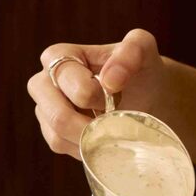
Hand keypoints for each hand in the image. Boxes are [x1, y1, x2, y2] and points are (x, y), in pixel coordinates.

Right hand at [26, 29, 164, 158]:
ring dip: (90, 138)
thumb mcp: (145, 49)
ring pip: (57, 135)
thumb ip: (132, 50)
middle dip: (87, 124)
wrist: (150, 96)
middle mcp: (45, 82)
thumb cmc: (142, 69)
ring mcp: (47, 109)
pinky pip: (62, 146)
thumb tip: (109, 80)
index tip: (113, 94)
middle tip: (112, 121)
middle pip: (55, 113)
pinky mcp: (54, 132)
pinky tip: (104, 138)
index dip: (91, 92)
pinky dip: (86, 147)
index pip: (65, 79)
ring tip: (112, 128)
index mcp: (60, 56)